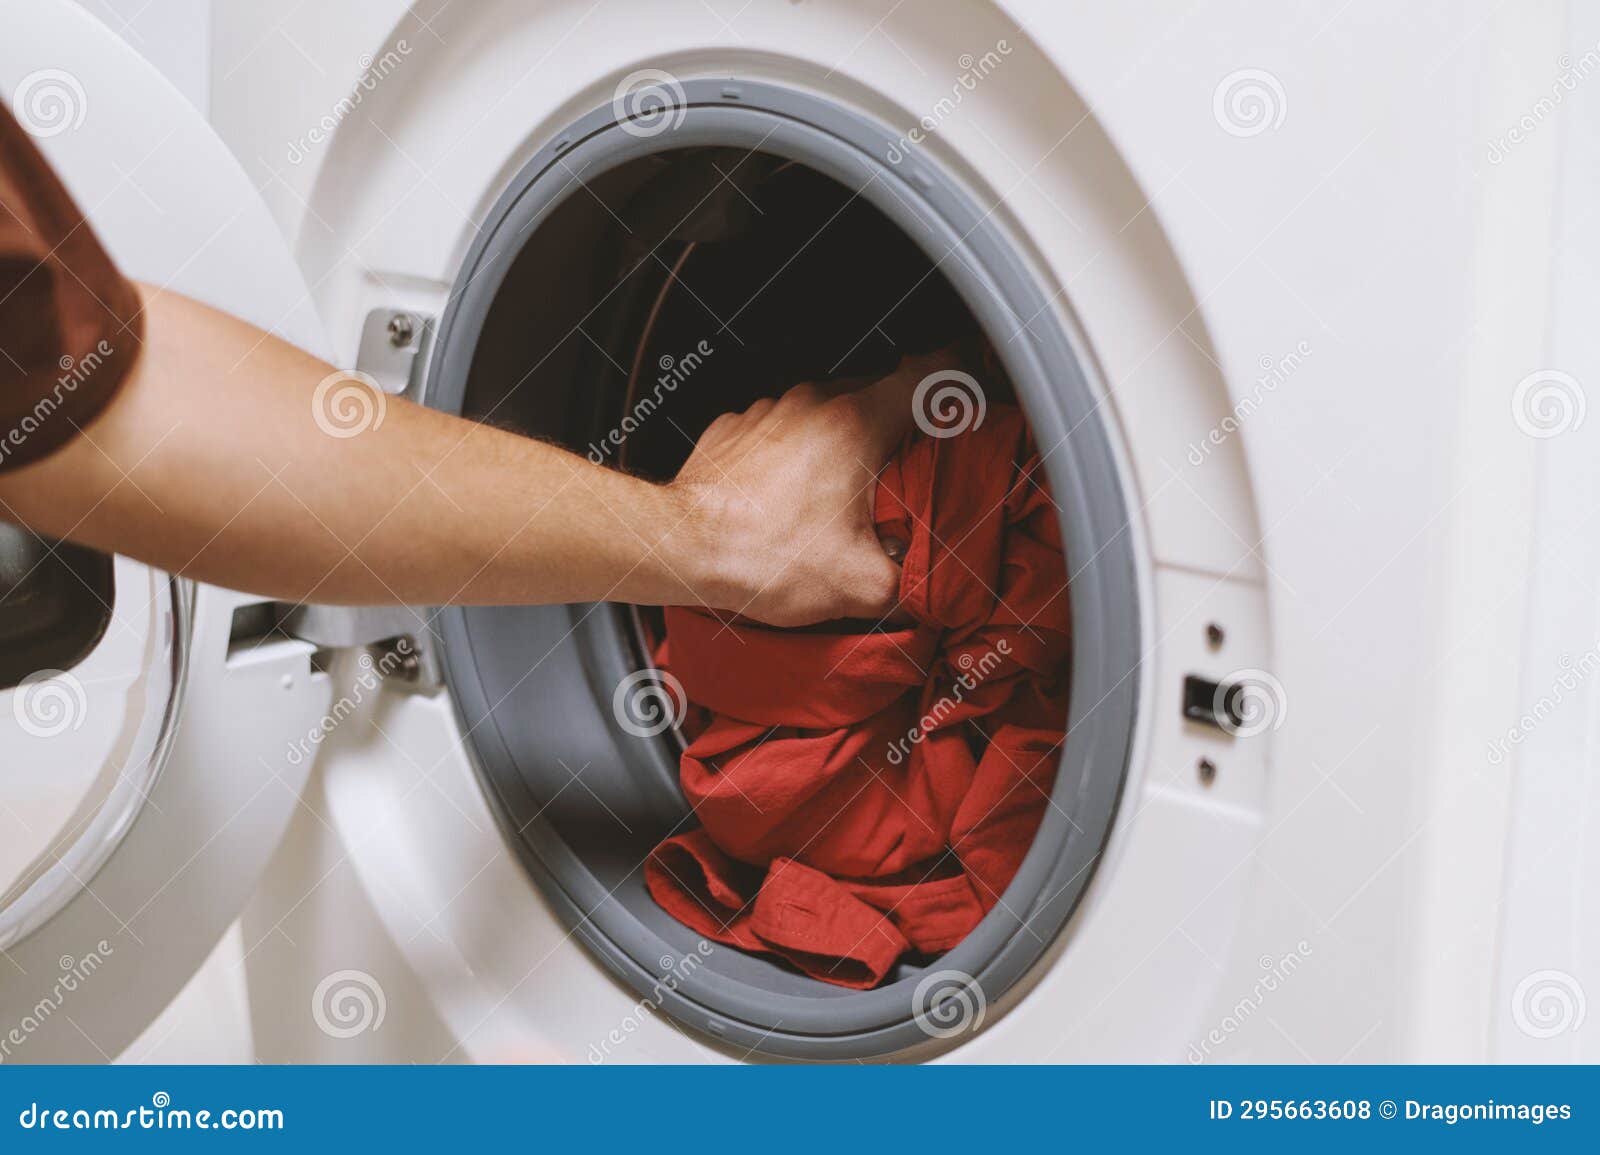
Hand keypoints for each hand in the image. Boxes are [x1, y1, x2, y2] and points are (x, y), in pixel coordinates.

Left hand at [669, 352, 954, 626]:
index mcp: (856, 425)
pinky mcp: (737, 428)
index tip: (971, 384)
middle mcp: (813, 404)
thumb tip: (928, 586)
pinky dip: (798, 454)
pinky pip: (783, 430)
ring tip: (848, 491)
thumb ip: (911, 582)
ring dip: (845, 442)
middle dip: (900, 425)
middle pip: (879, 394)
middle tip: (910, 468)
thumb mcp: (860, 585)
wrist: (680, 549)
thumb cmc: (762, 557)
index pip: (927, 374)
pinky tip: (795, 496)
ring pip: (827, 411)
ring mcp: (770, 411)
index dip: (959, 374)